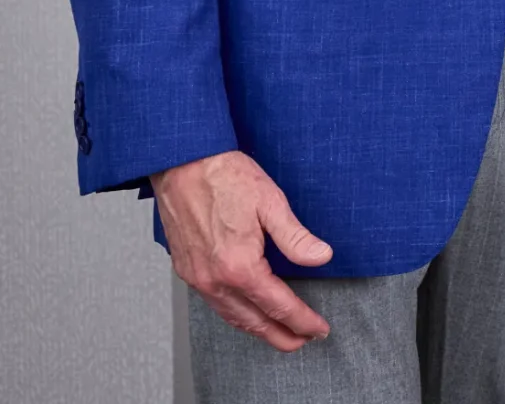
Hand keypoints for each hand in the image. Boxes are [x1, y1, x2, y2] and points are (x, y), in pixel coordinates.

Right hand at [153, 150, 335, 350]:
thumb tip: (322, 257)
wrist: (182, 164)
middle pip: (253, 321)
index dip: (302, 320)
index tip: (319, 329)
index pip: (278, 305)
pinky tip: (246, 312)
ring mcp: (197, 277)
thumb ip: (296, 237)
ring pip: (231, 316)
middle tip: (303, 341)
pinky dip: (235, 315)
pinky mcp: (187, 270)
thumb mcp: (271, 202)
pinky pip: (214, 304)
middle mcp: (214, 279)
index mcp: (238, 266)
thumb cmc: (225, 177)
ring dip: (257, 330)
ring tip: (278, 334)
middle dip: (281, 336)